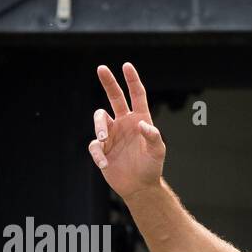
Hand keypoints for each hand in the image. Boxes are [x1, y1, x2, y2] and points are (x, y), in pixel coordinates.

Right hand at [87, 62, 165, 199]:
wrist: (140, 186)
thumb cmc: (151, 167)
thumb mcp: (157, 152)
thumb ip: (153, 137)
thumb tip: (143, 125)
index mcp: (140, 120)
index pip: (136, 96)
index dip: (132, 81)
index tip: (126, 66)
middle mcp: (124, 123)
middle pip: (114, 97)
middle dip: (108, 82)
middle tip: (102, 68)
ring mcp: (112, 134)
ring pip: (99, 118)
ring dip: (98, 126)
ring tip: (101, 138)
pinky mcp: (102, 148)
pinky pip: (94, 145)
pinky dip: (98, 154)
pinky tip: (106, 163)